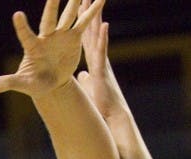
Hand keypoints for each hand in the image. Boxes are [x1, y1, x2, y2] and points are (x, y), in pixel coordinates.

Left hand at [0, 0, 105, 98]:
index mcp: (33, 47)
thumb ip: (8, 82)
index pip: (25, 35)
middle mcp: (47, 36)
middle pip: (49, 18)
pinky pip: (83, 23)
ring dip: (74, 1)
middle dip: (52, 4)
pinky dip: (91, 12)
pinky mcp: (73, 38)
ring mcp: (61, 35)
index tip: (17, 15)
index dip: (21, 26)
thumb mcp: (22, 83)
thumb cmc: (34, 82)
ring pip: (68, 15)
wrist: (51, 82)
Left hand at [74, 2, 126, 121]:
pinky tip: (103, 24)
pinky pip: (102, 51)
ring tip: (96, 1)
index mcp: (94, 61)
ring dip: (96, 19)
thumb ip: (86, 80)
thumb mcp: (90, 88)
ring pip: (97, 37)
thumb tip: (81, 75)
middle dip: (88, 13)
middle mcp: (98, 58)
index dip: (83, 22)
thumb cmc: (102, 104)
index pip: (86, 37)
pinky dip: (102, 38)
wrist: (111, 116)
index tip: (79, 6)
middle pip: (91, 31)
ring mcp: (101, 63)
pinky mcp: (102, 71)